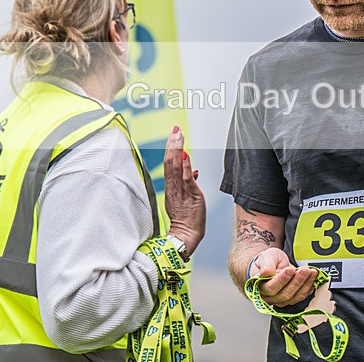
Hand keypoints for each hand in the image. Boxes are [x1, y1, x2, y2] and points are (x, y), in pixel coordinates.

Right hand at [164, 125, 205, 254]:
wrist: (185, 236)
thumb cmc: (186, 218)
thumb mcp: (186, 197)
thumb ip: (188, 182)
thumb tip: (194, 171)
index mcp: (171, 186)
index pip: (169, 163)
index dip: (171, 148)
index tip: (173, 134)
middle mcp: (173, 186)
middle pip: (170, 161)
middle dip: (172, 144)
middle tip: (175, 129)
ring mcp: (180, 190)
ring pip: (176, 166)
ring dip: (177, 150)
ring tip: (178, 135)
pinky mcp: (190, 196)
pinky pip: (186, 178)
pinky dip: (185, 166)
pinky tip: (186, 155)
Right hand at [251, 248, 317, 306]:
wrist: (271, 265)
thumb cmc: (267, 262)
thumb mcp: (266, 257)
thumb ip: (266, 265)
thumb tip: (266, 272)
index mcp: (260, 287)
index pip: (271, 288)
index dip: (282, 280)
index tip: (290, 269)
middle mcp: (270, 297)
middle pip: (285, 294)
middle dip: (297, 281)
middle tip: (305, 269)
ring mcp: (281, 300)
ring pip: (295, 297)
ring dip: (305, 284)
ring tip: (312, 272)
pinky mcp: (291, 299)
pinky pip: (301, 296)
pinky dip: (309, 287)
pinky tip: (313, 278)